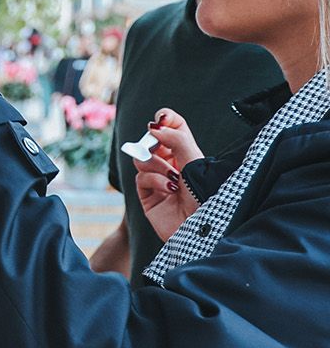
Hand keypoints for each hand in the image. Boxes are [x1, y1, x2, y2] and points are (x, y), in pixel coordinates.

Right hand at [133, 108, 201, 242]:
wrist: (203, 229)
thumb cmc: (206, 196)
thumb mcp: (195, 161)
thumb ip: (176, 138)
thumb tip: (154, 127)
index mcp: (187, 154)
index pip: (173, 127)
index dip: (166, 119)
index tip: (162, 118)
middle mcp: (172, 165)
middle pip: (152, 141)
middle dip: (155, 142)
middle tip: (160, 147)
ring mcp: (158, 180)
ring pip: (142, 158)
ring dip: (156, 164)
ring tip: (172, 176)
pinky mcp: (148, 197)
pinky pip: (141, 178)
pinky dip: (154, 180)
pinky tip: (168, 189)